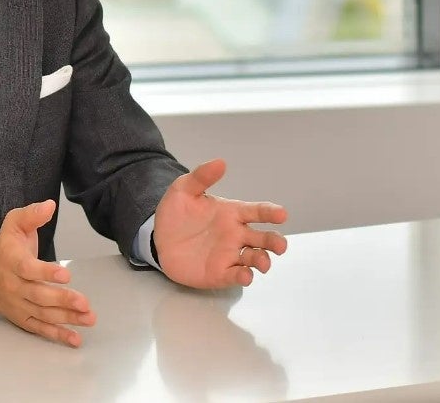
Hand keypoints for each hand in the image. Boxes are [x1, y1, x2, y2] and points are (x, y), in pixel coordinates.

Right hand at [0, 200, 95, 346]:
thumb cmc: (5, 248)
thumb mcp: (14, 223)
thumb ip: (31, 214)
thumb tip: (49, 205)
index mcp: (12, 261)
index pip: (28, 269)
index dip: (46, 273)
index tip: (65, 274)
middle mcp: (15, 286)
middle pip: (39, 296)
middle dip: (63, 300)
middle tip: (84, 302)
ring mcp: (19, 305)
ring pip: (43, 314)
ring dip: (67, 318)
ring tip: (88, 318)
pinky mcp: (23, 318)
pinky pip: (40, 328)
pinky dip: (57, 335)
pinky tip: (76, 338)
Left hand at [153, 158, 287, 288]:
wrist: (157, 238)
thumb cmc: (176, 213)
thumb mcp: (184, 190)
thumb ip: (202, 177)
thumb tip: (220, 162)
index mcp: (232, 213)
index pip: (256, 211)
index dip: (270, 212)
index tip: (282, 214)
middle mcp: (236, 234)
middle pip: (263, 238)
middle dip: (274, 242)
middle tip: (281, 245)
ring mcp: (229, 254)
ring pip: (254, 259)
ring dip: (263, 261)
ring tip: (263, 262)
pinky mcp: (220, 273)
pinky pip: (236, 276)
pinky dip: (244, 277)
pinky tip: (245, 275)